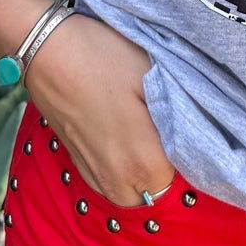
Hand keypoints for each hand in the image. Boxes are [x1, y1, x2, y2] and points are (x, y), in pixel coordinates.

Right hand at [21, 12, 177, 205]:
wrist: (47, 51)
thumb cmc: (104, 59)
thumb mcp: (153, 78)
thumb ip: (179, 116)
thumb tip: (198, 137)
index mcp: (144, 162)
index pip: (185, 180)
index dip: (193, 157)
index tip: (192, 133)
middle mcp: (119, 179)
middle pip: (158, 192)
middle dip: (168, 170)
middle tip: (169, 134)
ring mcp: (95, 174)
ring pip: (133, 194)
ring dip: (144, 175)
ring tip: (147, 139)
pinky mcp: (78, 164)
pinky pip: (110, 184)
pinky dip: (122, 172)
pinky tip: (124, 143)